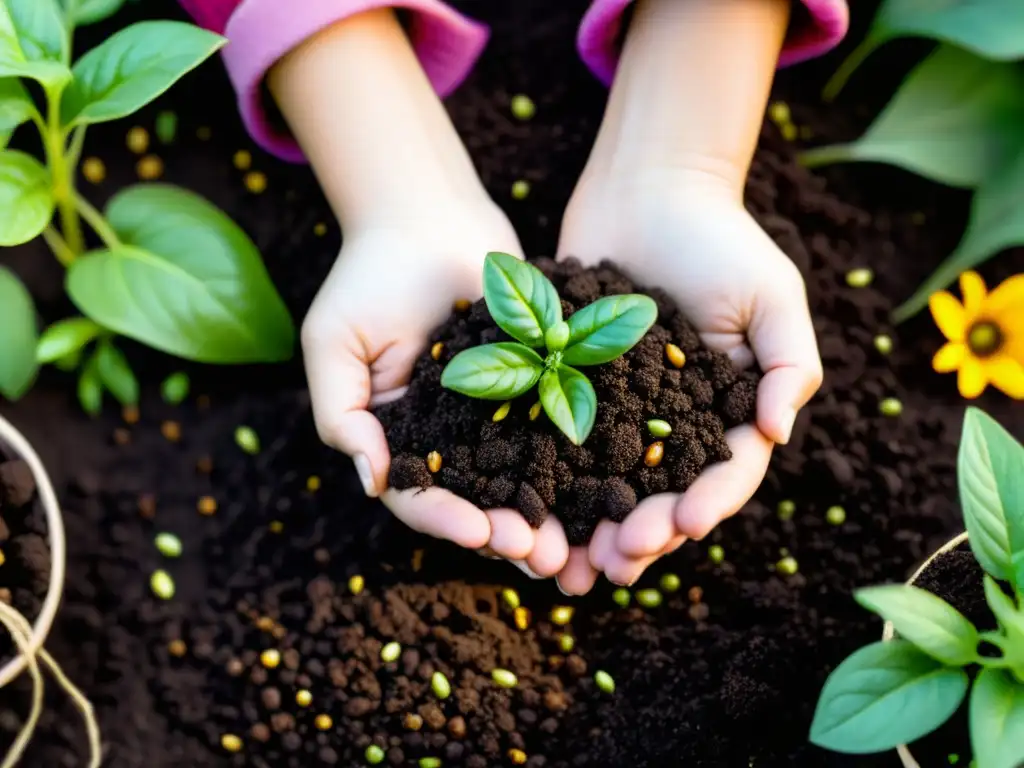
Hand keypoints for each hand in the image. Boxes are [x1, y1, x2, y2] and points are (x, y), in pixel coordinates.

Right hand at [302, 201, 570, 576]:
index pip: (421, 497)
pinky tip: (610, 488)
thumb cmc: (368, 276)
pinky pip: (563, 428)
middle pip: (481, 501)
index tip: (481, 535)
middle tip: (547, 560)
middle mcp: (453, 439)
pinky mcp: (541, 383)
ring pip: (528, 478)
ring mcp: (499, 413)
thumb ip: (343, 414)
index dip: (448, 521)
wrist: (427, 214)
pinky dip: (583, 463)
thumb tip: (372, 483)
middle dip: (511, 533)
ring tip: (581, 545)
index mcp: (403, 441)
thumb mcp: (333, 344)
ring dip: (552, 516)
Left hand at [554, 169, 822, 592]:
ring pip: (609, 484)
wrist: (647, 190)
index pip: (725, 471)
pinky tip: (530, 512)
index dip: (707, 503)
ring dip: (592, 526)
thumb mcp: (773, 295)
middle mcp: (677, 420)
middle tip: (615, 563)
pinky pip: (561, 443)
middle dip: (643, 531)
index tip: (684, 526)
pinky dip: (549, 482)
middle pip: (663, 493)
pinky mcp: (573, 389)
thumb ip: (788, 365)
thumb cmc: (719, 237)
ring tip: (571, 565)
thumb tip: (777, 434)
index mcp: (729, 409)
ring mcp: (624, 408)